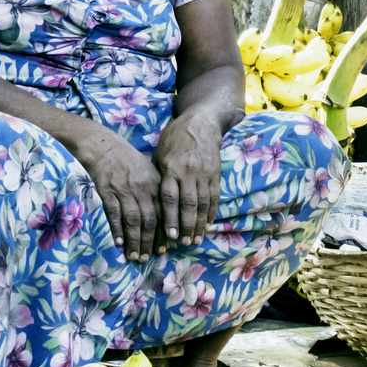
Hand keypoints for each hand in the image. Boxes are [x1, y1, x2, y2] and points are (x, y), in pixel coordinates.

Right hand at [72, 126, 162, 262]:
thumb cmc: (126, 160)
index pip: (164, 212)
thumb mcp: (148, 171)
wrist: (102, 145)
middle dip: (151, 241)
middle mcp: (142, 188)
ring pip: (133, 220)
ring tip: (135, 256)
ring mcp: (124, 190)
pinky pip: (114, 214)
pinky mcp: (106, 191)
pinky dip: (117, 230)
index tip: (166, 248)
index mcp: (155, 184)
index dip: (165, 232)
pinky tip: (118, 243)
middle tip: (149, 258)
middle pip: (150, 220)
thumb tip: (164, 216)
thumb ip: (156, 191)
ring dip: (134, 241)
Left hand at [153, 109, 223, 249]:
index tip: (170, 235)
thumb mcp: (160, 153)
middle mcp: (189, 172)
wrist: (202, 123)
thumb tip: (150, 201)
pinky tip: (207, 225)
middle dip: (186, 226)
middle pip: (188, 204)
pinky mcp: (216, 173)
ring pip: (203, 203)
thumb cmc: (175, 138)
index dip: (170, 218)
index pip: (170, 197)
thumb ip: (159, 176)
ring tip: (196, 239)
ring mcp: (205, 173)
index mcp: (171, 167)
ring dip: (200, 223)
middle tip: (184, 243)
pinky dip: (211, 212)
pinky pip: (215, 197)